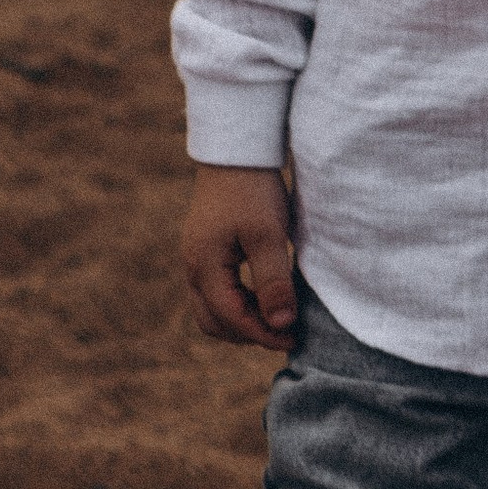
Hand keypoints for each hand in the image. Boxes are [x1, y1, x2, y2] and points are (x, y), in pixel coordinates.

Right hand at [182, 164, 298, 350]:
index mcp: (204, 266)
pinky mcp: (205, 250)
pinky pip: (215, 291)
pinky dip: (238, 303)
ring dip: (241, 320)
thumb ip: (273, 282)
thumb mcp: (268, 235)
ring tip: (277, 317)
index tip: (293, 339)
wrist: (236, 149)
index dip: (263, 334)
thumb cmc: (253, 189)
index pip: (231, 318)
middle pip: (214, 321)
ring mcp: (196, 258)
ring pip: (212, 309)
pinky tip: (265, 295)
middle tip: (286, 333)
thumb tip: (281, 325)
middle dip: (248, 334)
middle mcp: (193, 267)